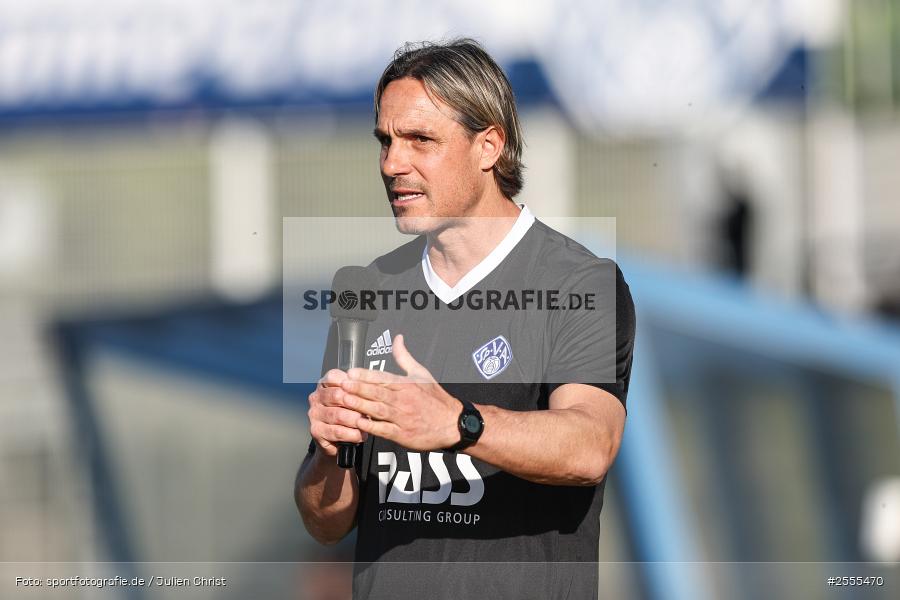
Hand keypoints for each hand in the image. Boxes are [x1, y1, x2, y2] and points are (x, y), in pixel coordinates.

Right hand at [307, 368, 367, 456]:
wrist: (336, 437)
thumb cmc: (346, 411)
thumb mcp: (352, 395)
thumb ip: (358, 388)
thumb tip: (371, 385)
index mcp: (325, 384)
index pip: (335, 378)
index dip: (352, 384)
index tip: (366, 390)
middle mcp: (317, 397)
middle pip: (337, 396)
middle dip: (356, 403)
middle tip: (371, 408)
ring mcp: (315, 414)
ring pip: (338, 415)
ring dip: (356, 420)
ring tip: (367, 423)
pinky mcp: (316, 431)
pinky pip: (337, 432)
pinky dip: (352, 434)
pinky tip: (360, 435)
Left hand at [340, 334, 460, 451]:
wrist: (453, 424)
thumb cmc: (436, 398)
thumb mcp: (421, 373)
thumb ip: (404, 357)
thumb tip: (397, 339)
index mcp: (407, 384)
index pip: (383, 377)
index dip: (365, 375)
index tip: (351, 372)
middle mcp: (404, 399)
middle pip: (378, 392)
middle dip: (358, 388)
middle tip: (343, 384)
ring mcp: (403, 417)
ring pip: (378, 410)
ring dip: (360, 405)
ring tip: (345, 400)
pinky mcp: (403, 434)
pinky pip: (384, 430)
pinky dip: (371, 426)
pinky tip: (358, 422)